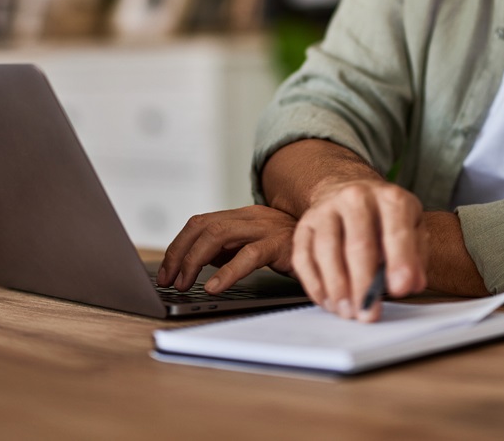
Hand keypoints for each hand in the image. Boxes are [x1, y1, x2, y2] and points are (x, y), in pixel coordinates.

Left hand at [157, 205, 296, 292]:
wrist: (338, 242)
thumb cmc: (295, 250)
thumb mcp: (257, 247)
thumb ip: (231, 250)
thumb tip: (200, 262)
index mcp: (244, 216)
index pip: (200, 223)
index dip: (178, 246)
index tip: (166, 271)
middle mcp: (252, 216)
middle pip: (204, 226)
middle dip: (179, 254)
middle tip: (169, 281)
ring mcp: (267, 227)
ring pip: (218, 235)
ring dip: (194, 261)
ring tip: (184, 284)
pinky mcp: (282, 244)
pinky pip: (249, 255)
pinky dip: (227, 272)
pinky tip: (214, 287)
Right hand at [291, 179, 428, 321]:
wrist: (352, 193)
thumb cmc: (385, 220)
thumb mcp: (412, 230)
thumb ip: (416, 257)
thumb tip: (411, 283)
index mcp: (390, 199)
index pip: (396, 231)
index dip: (399, 261)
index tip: (400, 289)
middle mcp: (356, 198)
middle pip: (358, 244)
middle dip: (364, 285)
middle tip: (369, 313)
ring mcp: (327, 209)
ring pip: (326, 251)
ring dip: (337, 288)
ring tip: (348, 311)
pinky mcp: (305, 225)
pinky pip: (303, 257)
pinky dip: (315, 284)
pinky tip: (328, 301)